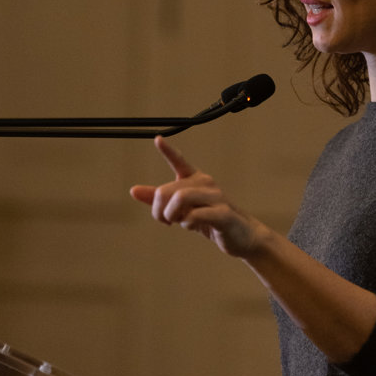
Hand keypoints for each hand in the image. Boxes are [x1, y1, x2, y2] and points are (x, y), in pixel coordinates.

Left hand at [130, 136, 261, 257]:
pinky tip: (191, 225)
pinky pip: (196, 215)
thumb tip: (134, 190)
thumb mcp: (182, 210)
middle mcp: (206, 183)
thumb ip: (159, 201)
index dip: (168, 151)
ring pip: (180, 198)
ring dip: (171, 214)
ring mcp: (216, 197)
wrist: (241, 236)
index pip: (180, 161)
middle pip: (168, 190)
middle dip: (158, 209)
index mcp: (196, 179)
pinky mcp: (224, 213)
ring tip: (176, 222)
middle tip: (164, 221)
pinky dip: (187, 222)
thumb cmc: (210, 220)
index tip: (158, 139)